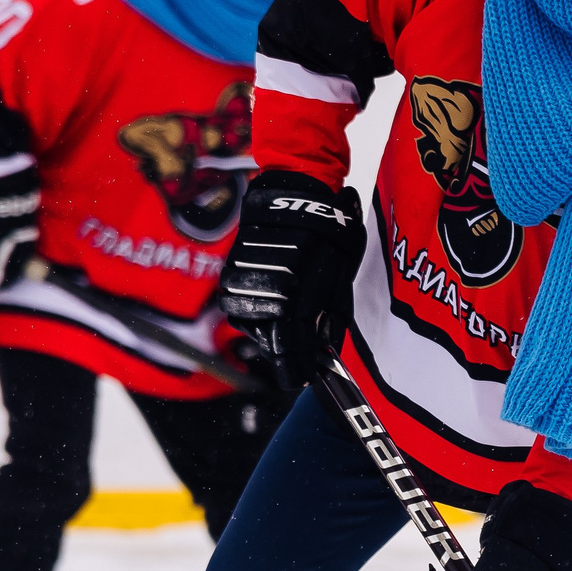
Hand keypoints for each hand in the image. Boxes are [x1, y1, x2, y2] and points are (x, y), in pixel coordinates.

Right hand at [222, 170, 361, 389]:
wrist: (292, 190)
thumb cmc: (327, 229)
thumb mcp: (341, 271)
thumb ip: (334, 311)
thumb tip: (327, 345)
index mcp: (297, 289)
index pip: (292, 343)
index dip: (298, 366)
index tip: (303, 380)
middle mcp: (266, 286)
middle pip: (272, 339)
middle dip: (288, 349)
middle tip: (302, 350)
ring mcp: (244, 279)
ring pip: (253, 325)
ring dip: (271, 329)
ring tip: (289, 314)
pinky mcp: (230, 271)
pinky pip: (239, 307)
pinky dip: (256, 310)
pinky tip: (272, 297)